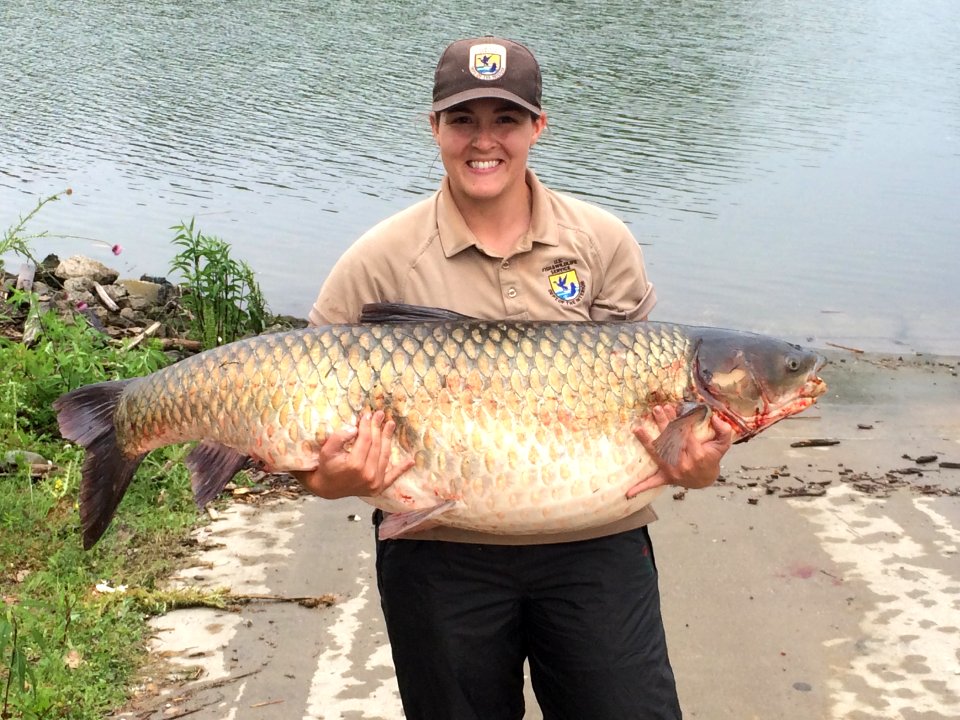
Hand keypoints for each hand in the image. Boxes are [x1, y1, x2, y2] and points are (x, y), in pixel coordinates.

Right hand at [290, 410, 413, 498]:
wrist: (327, 489)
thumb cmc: (327, 467)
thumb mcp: (326, 450)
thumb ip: (338, 438)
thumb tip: (354, 428)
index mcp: (355, 465)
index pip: (365, 439)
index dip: (367, 425)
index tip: (367, 414)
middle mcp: (368, 474)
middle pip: (376, 445)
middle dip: (378, 428)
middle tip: (380, 414)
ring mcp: (375, 483)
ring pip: (385, 455)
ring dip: (388, 439)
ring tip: (390, 424)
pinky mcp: (379, 488)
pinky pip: (393, 477)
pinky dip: (402, 469)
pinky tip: (411, 461)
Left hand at [626, 405, 733, 497]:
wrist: (705, 479)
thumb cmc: (712, 458)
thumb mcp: (723, 445)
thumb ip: (724, 430)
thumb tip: (715, 417)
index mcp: (697, 454)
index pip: (686, 434)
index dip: (680, 421)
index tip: (673, 408)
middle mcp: (683, 463)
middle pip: (670, 440)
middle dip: (663, 423)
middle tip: (657, 409)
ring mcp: (673, 471)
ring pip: (658, 454)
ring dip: (647, 441)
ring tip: (637, 428)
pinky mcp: (665, 478)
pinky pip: (652, 483)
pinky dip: (640, 488)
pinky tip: (628, 493)